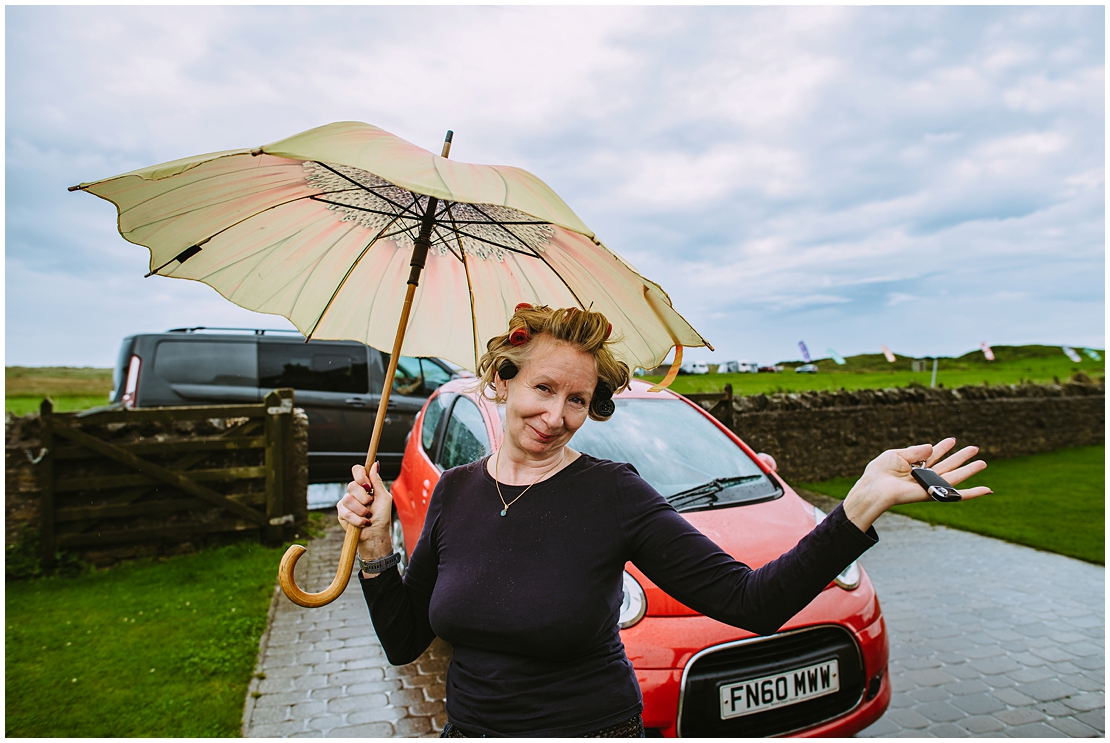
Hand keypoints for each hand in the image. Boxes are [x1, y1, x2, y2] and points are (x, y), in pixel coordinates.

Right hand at [337, 462, 392, 561]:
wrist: (375, 534)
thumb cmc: (382, 517)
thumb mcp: (384, 498)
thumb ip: (377, 482)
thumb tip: (375, 464)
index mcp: (365, 486)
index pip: (357, 471)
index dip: (360, 475)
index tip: (367, 485)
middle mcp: (354, 492)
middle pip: (352, 485)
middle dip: (364, 498)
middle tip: (370, 505)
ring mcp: (346, 502)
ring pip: (348, 499)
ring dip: (361, 510)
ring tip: (368, 516)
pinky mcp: (341, 513)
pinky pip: (345, 512)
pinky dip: (356, 519)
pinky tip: (362, 522)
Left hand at [843, 438, 991, 531]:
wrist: (876, 487)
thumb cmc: (880, 472)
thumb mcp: (896, 455)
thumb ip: (916, 450)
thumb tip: (932, 446)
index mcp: (913, 464)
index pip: (932, 454)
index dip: (943, 447)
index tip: (953, 440)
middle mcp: (923, 474)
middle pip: (947, 464)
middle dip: (960, 456)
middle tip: (974, 448)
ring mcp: (930, 484)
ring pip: (955, 476)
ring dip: (969, 469)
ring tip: (982, 462)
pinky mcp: (935, 493)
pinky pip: (957, 494)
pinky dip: (973, 493)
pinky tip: (987, 490)